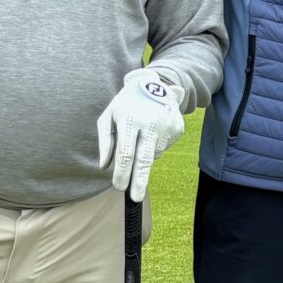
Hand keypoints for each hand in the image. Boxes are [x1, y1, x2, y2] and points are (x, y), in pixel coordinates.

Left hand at [95, 66, 185, 202]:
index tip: (119, 188)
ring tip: (140, 136)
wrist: (154, 83)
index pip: (125, 153)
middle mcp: (150, 123)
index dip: (122, 173)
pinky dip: (155, 146)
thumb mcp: (109, 116)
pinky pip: (164, 147)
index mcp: (130, 119)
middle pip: (144, 160)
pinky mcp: (177, 128)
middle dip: (139, 182)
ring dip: (144, 155)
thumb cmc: (125, 103)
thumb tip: (104, 167)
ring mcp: (167, 125)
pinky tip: (153, 131)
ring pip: (154, 154)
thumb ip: (105, 142)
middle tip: (136, 199)